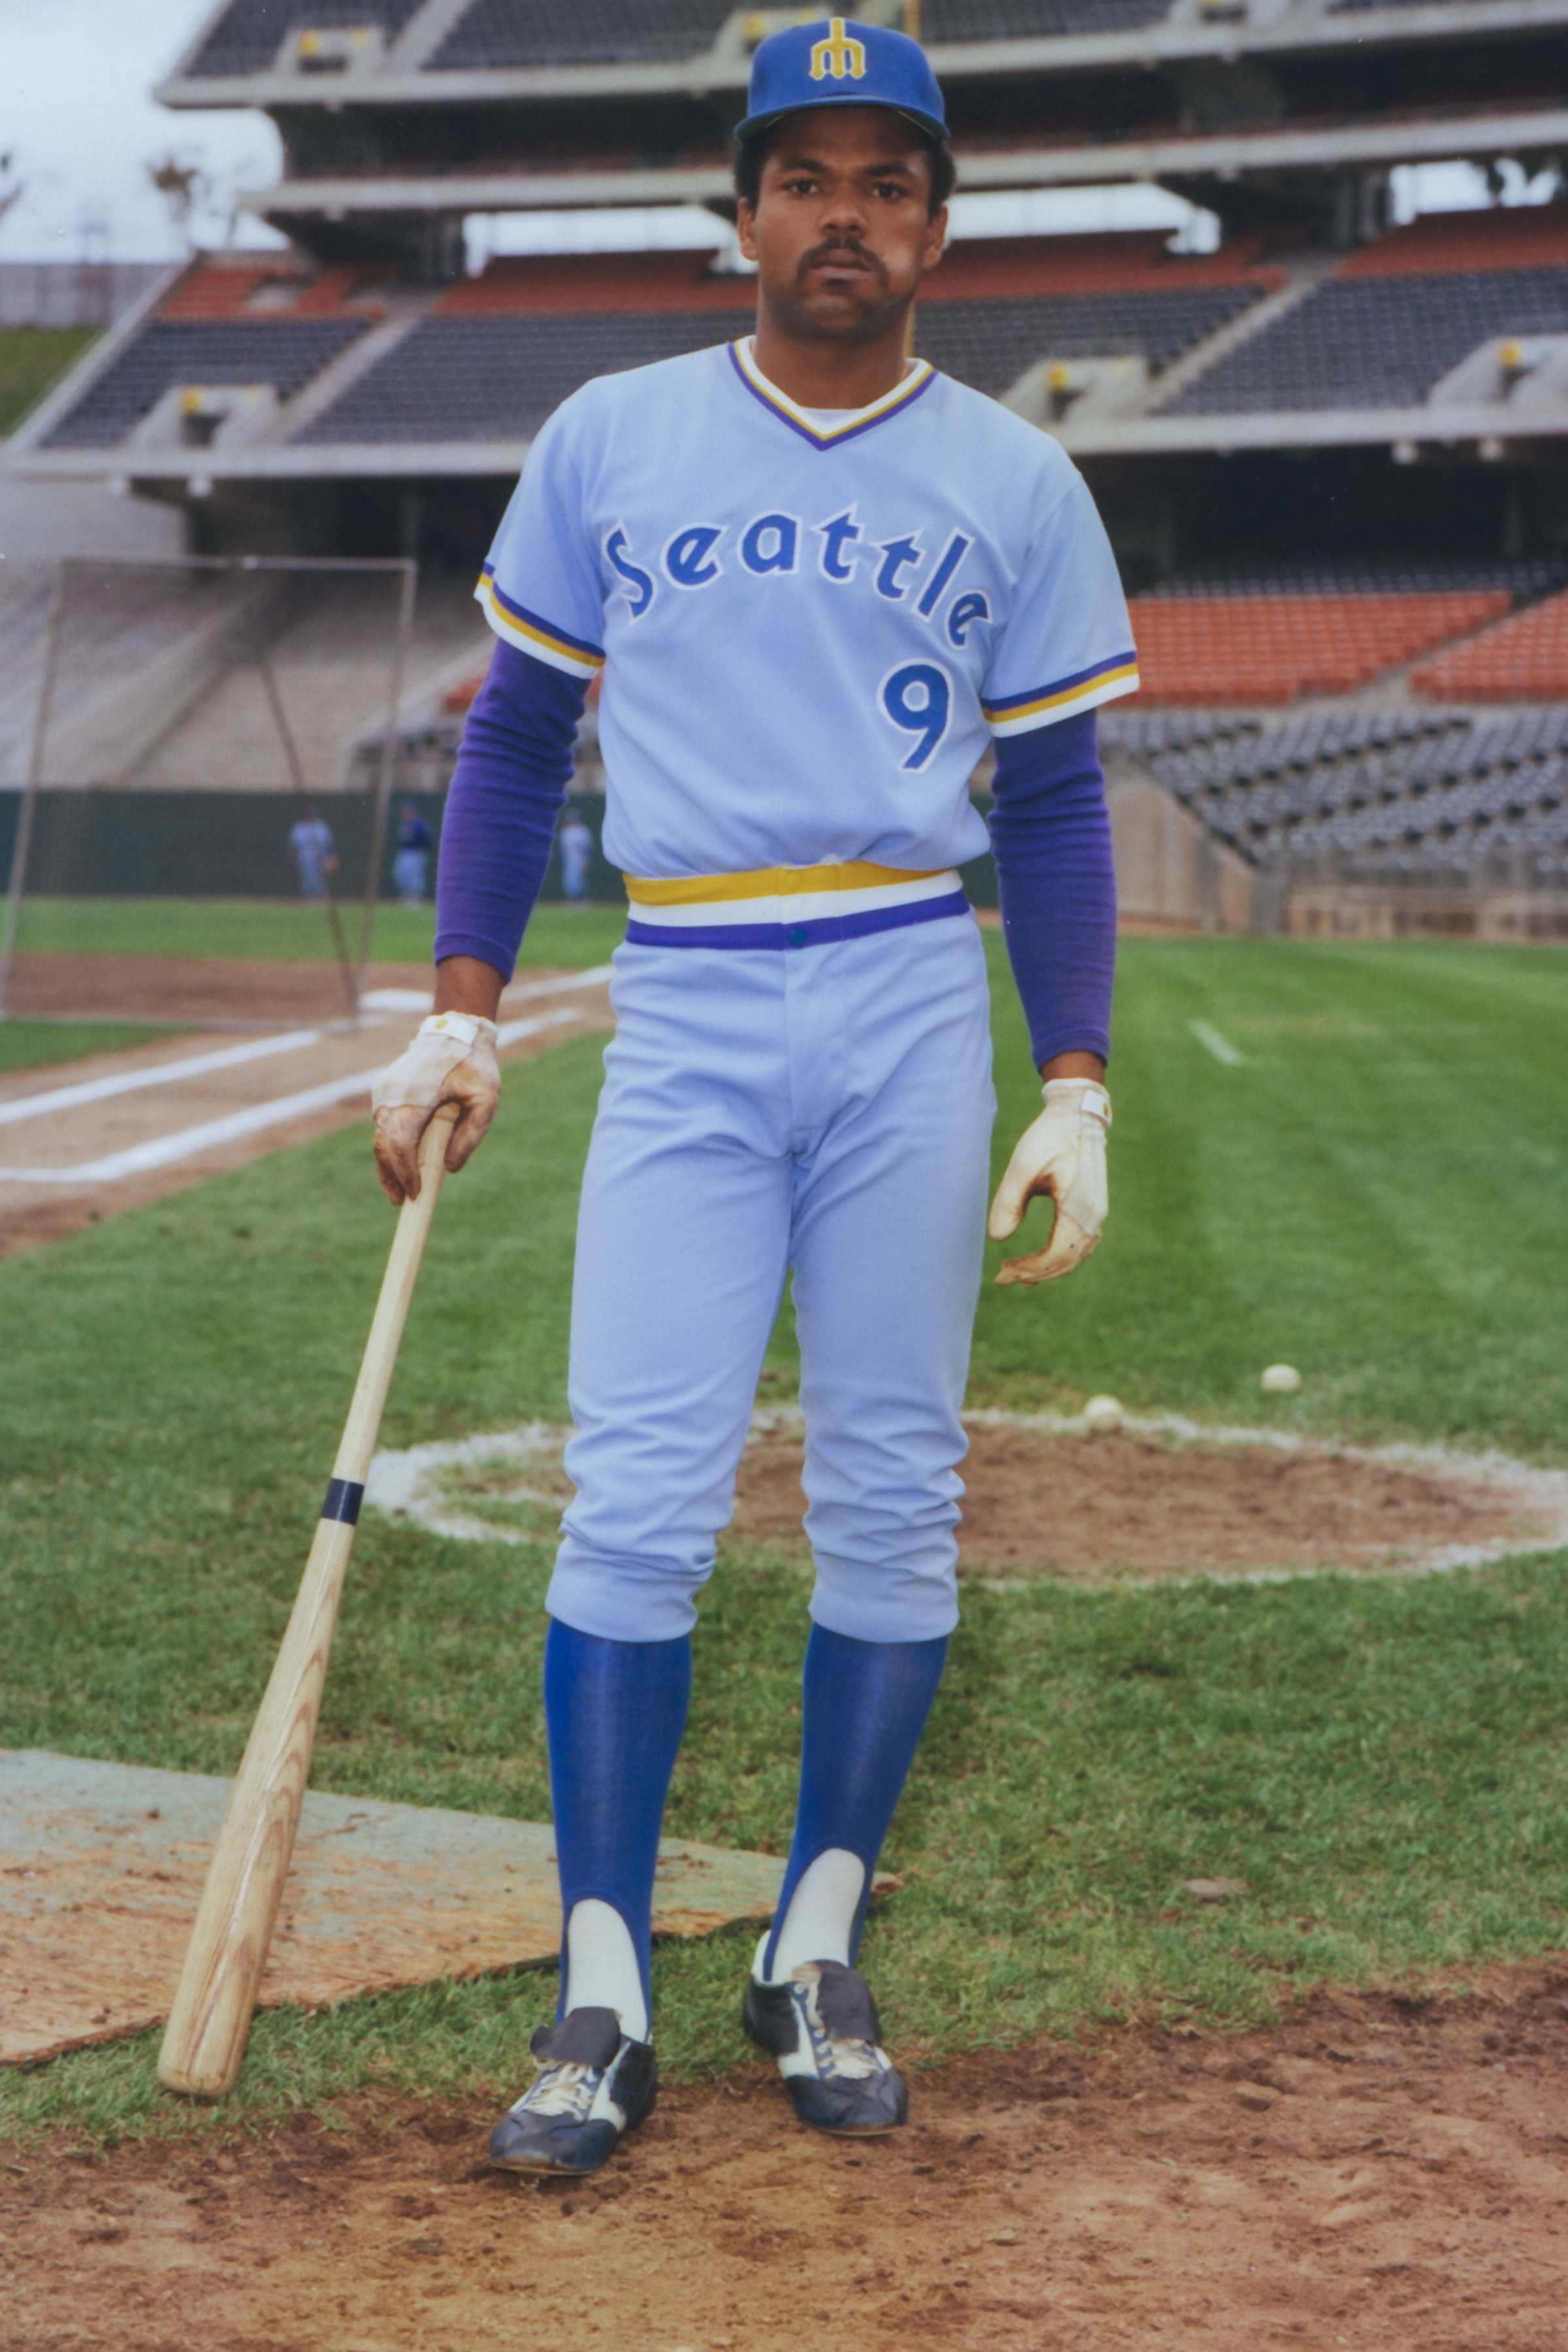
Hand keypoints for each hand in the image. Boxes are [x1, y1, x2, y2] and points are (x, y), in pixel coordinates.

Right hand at [372, 1012, 499, 1204]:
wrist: (454, 1031)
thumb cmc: (474, 1065)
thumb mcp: (486, 1099)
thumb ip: (471, 1134)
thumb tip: (450, 1168)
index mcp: (415, 1097)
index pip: (400, 1143)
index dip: (405, 1172)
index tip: (416, 1193)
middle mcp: (393, 1095)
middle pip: (383, 1145)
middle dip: (392, 1176)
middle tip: (403, 1202)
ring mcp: (385, 1092)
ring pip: (379, 1137)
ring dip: (387, 1165)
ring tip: (398, 1192)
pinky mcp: (386, 1091)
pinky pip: (383, 1125)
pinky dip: (389, 1148)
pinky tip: (399, 1166)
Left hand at [987, 1077, 1110, 1284]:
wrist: (1077, 1116)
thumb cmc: (1049, 1138)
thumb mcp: (1022, 1165)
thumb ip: (1009, 1202)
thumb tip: (997, 1238)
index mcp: (1079, 1207)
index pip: (1057, 1255)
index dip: (1029, 1268)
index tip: (1002, 1272)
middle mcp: (1094, 1215)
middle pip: (1066, 1261)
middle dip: (1034, 1273)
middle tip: (1001, 1276)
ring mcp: (1097, 1214)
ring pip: (1075, 1256)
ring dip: (1047, 1269)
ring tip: (1017, 1273)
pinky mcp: (1093, 1209)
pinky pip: (1080, 1245)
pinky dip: (1060, 1258)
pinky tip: (1039, 1263)